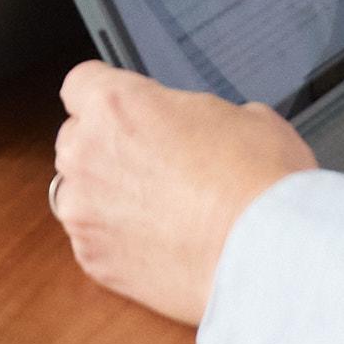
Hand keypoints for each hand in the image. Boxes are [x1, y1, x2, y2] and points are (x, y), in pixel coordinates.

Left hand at [50, 62, 315, 323]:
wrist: (267, 254)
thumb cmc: (259, 183)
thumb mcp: (244, 116)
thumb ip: (198, 114)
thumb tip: (202, 126)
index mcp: (116, 106)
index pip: (81, 83)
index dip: (108, 95)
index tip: (126, 110)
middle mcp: (87, 154)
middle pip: (76, 138)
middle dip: (107, 146)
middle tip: (155, 163)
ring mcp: (84, 212)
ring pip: (78, 192)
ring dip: (105, 195)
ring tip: (157, 208)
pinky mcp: (94, 260)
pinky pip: (92, 240)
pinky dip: (116, 240)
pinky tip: (158, 242)